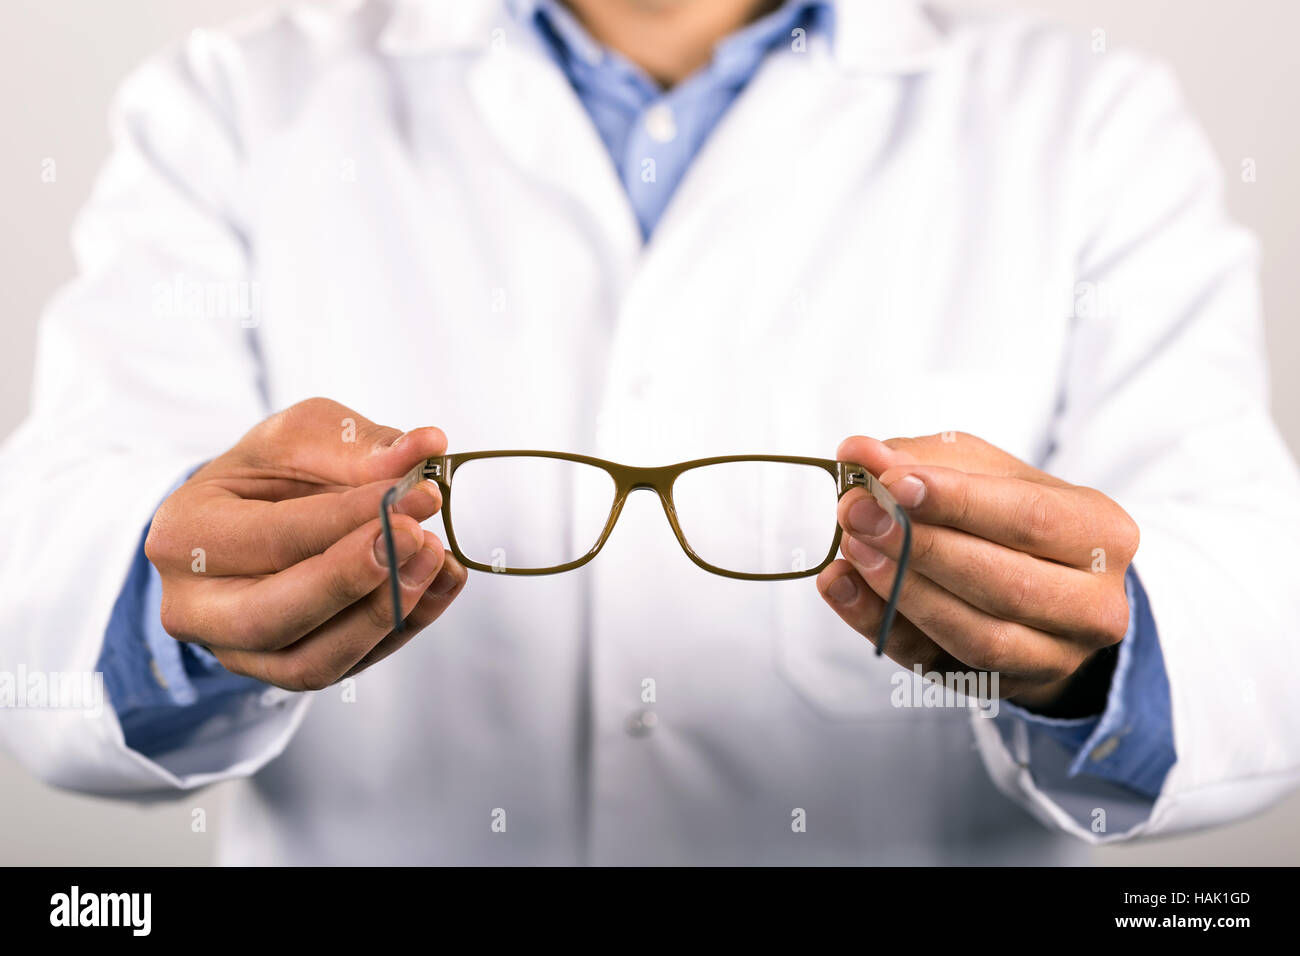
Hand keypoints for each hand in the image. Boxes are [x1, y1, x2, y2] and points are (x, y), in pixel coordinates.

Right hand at [144, 397, 466, 690]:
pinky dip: (404, 628)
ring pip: (312, 662)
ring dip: (384, 614)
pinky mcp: (285, 673)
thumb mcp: (302, 436)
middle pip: (274, 617)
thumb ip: (356, 444)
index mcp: (184, 536)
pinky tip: (440, 581)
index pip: (273, 537)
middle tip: (417, 536)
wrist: (255, 517)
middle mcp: (195, 608)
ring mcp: (238, 652)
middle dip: (354, 580)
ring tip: (434, 557)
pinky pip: (348, 667)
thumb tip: (424, 447)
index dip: (349, 518)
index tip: (416, 491)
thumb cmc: (271, 474)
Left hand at [817, 433, 1138, 710]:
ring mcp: (1054, 657)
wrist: (1048, 589)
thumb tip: (860, 451)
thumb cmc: (1014, 517)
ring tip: (851, 547)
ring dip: (903, 590)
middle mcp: (1095, 605)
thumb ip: (926, 459)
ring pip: (976, 635)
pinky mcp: (1002, 688)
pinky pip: (936, 664)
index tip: (891, 481)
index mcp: (1103, 533)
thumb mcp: (985, 473)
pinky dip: (879, 624)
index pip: (1030, 518)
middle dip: (921, 546)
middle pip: (1005, 582)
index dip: (957, 502)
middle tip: (856, 511)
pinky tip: (842, 586)